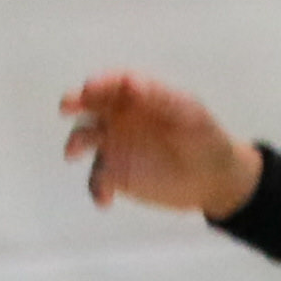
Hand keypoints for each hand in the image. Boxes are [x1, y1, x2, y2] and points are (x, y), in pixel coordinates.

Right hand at [60, 68, 264, 221]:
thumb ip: (162, 97)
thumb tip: (131, 83)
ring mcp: (115, 144)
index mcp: (139, 96)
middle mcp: (121, 115)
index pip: (115, 81)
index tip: (92, 87)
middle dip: (74, 102)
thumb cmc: (204, 138)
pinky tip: (105, 199)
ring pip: (85, 139)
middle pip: (90, 104)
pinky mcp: (115, 174)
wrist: (213, 179)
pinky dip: (97, 187)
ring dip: (75, 143)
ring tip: (73, 154)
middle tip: (66, 106)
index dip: (101, 81)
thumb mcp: (189, 114)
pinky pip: (97, 179)